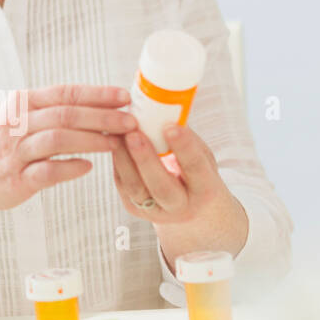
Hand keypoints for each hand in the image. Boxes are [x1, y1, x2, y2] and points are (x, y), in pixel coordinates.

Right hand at [0, 84, 136, 216]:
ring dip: (91, 140)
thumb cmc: (4, 144)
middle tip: (130, 121)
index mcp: (22, 102)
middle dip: (102, 117)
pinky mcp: (16, 179)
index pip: (65, 93)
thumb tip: (100, 103)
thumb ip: (54, 109)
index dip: (98, 94)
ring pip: (58, 140)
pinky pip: (47, 172)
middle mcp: (16, 123)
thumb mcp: (21, 116)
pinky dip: (70, 168)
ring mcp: (14, 151)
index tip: (124, 97)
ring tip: (116, 142)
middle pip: (66, 115)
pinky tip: (88, 167)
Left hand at [111, 121, 249, 270]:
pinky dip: (117, 162)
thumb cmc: (196, 173)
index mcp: (205, 190)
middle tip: (135, 133)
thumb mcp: (201, 156)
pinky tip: (113, 142)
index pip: (195, 168)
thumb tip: (167, 108)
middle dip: (146, 159)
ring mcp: (156, 212)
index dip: (184, 147)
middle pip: (162, 187)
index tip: (171, 126)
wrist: (190, 207)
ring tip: (117, 134)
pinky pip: (123, 185)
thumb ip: (186, 138)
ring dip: (124, 159)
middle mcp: (181, 207)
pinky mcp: (134, 208)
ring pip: (136, 188)